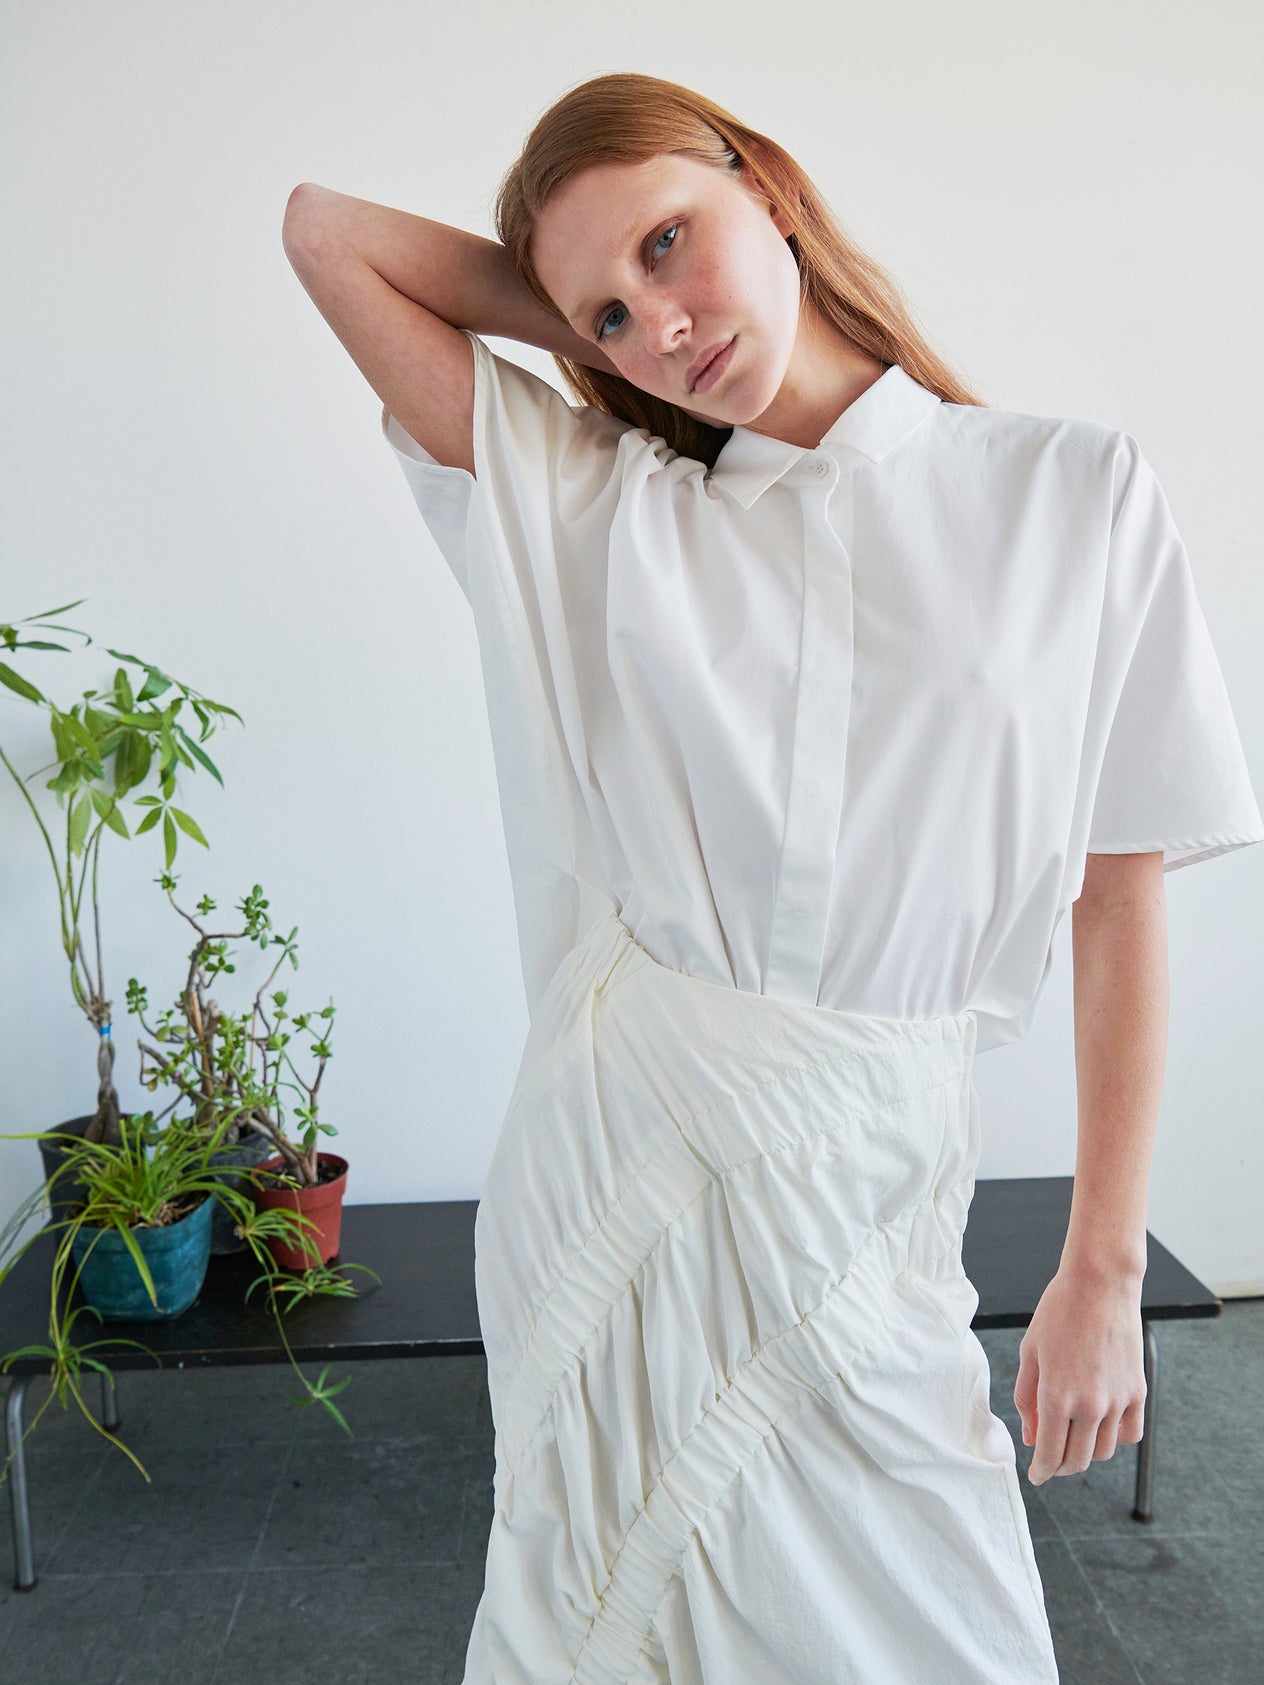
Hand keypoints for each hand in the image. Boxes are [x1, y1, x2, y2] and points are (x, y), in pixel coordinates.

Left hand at [1014, 1262, 1147, 1484]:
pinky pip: (1129, 1434)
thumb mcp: (1030, 1352)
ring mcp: (1118, 1401)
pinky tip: (1100, 1426)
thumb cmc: (1058, 1313)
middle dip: (1061, 1466)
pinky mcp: (1138, 1393)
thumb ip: (1027, 1398)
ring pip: (1104, 1451)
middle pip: (1078, 1460)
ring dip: (1086, 1452)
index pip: (1050, 1454)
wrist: (1100, 1284)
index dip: (1042, 1471)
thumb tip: (1032, 1436)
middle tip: (1051, 1459)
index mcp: (1057, 1397)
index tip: (1037, 1476)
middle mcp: (1090, 1406)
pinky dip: (1114, 1438)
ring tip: (1073, 1437)